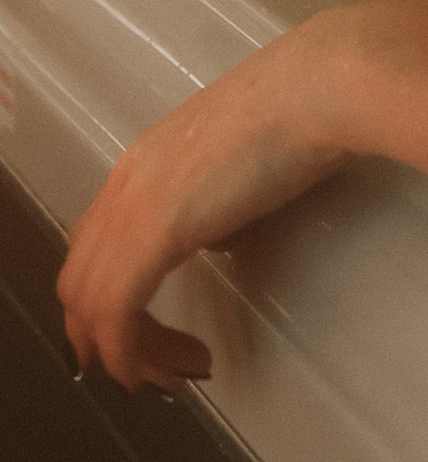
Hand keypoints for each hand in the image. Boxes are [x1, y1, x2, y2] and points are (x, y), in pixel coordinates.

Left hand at [58, 17, 349, 392]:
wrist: (316, 88)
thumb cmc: (300, 111)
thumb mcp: (243, 162)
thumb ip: (216, 202)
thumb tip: (217, 237)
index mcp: (146, 160)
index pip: (95, 243)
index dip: (106, 297)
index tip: (142, 333)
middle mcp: (126, 180)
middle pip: (79, 278)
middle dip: (104, 336)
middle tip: (150, 369)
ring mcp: (134, 202)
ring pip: (89, 302)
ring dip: (125, 352)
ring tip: (173, 373)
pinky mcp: (155, 231)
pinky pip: (116, 313)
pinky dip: (132, 353)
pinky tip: (169, 368)